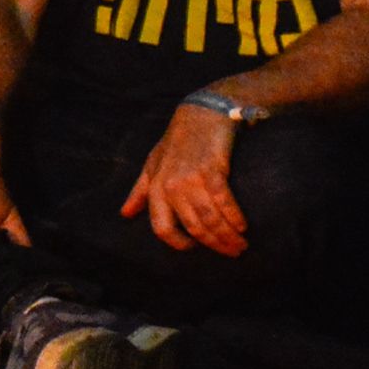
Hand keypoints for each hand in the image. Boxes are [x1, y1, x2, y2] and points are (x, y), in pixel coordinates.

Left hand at [122, 101, 253, 254]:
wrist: (200, 115)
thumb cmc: (176, 142)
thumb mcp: (152, 165)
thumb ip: (140, 191)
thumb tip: (125, 214)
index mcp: (155, 188)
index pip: (161, 227)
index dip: (177, 243)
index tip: (193, 249)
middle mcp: (171, 186)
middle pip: (193, 227)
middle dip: (214, 244)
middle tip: (232, 253)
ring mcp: (191, 178)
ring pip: (210, 218)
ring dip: (228, 236)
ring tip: (240, 245)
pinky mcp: (213, 170)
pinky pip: (224, 202)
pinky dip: (235, 217)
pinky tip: (243, 226)